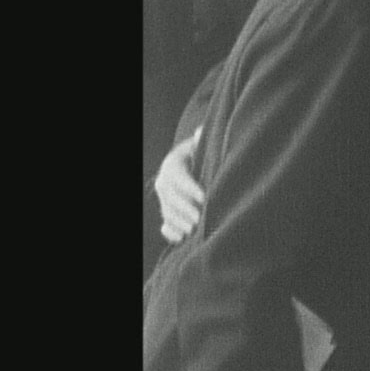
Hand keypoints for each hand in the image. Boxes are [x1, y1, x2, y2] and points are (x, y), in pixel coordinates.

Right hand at [153, 128, 204, 242]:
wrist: (195, 166)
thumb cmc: (204, 155)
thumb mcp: (203, 146)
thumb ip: (203, 141)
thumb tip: (201, 132)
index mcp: (172, 164)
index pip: (176, 175)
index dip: (189, 187)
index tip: (203, 196)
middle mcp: (165, 183)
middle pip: (170, 197)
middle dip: (184, 209)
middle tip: (199, 218)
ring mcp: (165, 200)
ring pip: (167, 212)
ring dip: (179, 222)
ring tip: (194, 229)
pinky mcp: (169, 214)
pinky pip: (165, 225)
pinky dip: (171, 233)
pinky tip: (181, 238)